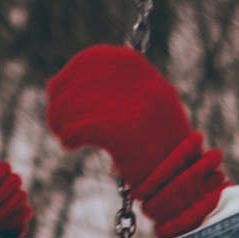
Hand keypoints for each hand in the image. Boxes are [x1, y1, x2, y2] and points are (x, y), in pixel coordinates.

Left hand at [47, 44, 226, 237]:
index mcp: (147, 76)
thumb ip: (120, 92)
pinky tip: (69, 144)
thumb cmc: (162, 149)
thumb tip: (73, 82)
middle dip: (61, 94)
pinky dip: (69, 135)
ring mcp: (133, 109)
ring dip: (61, 118)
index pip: (97, 57)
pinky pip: (81, 128)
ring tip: (61, 132)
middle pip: (82, 78)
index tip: (59, 86)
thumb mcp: (150, 108)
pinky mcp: (123, 134)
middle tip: (55, 114)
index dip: (73, 70)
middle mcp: (141, 87)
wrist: (182, 180)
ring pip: (77, 102)